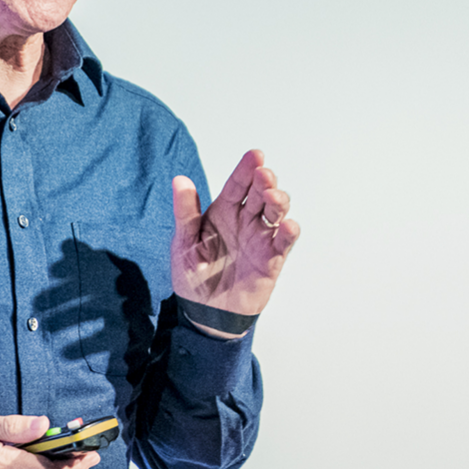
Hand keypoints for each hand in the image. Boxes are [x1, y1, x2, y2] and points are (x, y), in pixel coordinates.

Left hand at [171, 149, 298, 325]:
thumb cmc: (193, 275)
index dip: (246, 169)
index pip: (237, 185)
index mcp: (222, 212)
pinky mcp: (271, 260)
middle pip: (260, 194)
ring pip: (276, 213)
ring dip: (278, 201)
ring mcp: (259, 239)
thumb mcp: (183, 242)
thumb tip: (180, 180)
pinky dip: (288, 233)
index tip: (255, 155)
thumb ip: (185, 213)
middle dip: (265, 181)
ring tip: (272, 197)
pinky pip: (283, 243)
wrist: (204, 312)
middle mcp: (244, 221)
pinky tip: (287, 225)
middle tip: (264, 175)